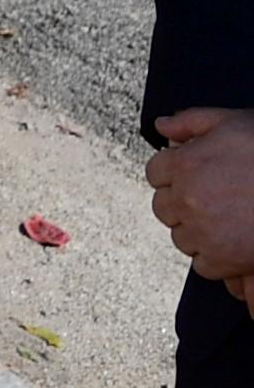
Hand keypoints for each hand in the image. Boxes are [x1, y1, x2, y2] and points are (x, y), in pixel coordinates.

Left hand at [151, 109, 253, 280]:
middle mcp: (188, 198)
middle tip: (210, 200)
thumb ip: (190, 122)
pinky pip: (203, 265)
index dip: (173, 174)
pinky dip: (215, 258)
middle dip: (182, 203)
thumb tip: (162, 126)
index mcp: (184, 163)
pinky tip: (233, 243)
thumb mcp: (231, 121)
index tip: (190, 176)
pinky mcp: (226, 260)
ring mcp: (205, 231)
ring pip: (181, 238)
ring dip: (196, 231)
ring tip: (225, 221)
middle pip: (163, 208)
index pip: (155, 173)